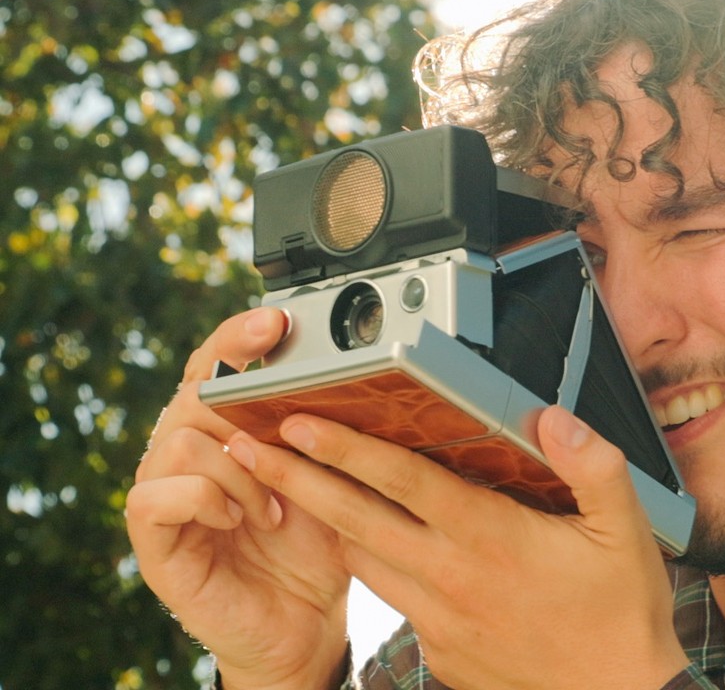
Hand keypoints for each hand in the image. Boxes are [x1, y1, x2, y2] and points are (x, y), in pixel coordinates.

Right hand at [125, 308, 350, 689]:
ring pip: (181, 442)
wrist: (304, 625)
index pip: (214, 367)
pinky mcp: (153, 540)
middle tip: (287, 441)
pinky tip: (238, 519)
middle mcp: (188, 453)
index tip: (277, 320)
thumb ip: (324, 434)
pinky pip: (155, 496)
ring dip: (238, 471)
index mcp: (226, 430)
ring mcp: (165, 494)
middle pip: (193, 395)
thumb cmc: (317, 548)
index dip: (237, 339)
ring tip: (275, 509)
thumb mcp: (332, 480)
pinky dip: (205, 500)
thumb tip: (351, 378)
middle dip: (244, 409)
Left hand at [235, 405, 689, 689]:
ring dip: (327, 522)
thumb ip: (592, 465)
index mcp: (489, 538)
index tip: (299, 424)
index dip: (346, 449)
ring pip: (364, 561)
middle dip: (295, 480)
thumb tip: (551, 418)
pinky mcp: (439, 649)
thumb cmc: (621, 612)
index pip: (402, 482)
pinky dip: (375, 563)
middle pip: (354, 520)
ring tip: (294, 486)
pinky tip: (378, 544)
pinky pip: (394, 597)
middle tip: (246, 448)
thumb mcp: (626, 530)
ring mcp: (439, 618)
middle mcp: (451, 576)